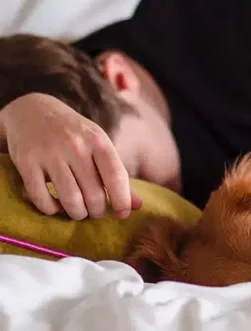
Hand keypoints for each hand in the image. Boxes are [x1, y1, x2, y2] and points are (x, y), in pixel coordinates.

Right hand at [1, 93, 140, 219]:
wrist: (32, 109)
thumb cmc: (74, 133)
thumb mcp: (98, 145)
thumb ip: (116, 174)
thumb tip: (137, 206)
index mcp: (98, 140)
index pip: (116, 176)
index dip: (122, 200)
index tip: (123, 214)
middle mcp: (75, 146)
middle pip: (93, 194)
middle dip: (97, 211)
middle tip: (96, 212)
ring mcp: (49, 154)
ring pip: (70, 199)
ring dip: (77, 213)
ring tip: (79, 211)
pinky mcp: (26, 162)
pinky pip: (41, 198)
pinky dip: (51, 209)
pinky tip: (56, 205)